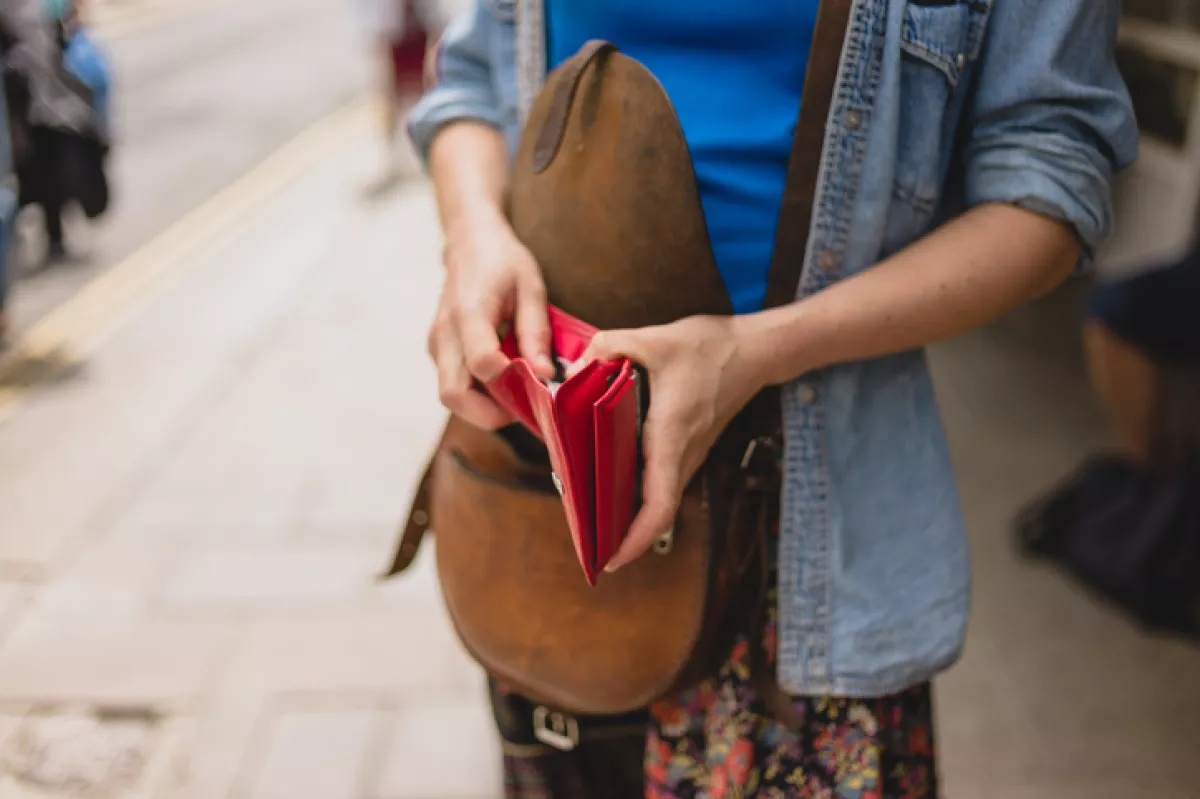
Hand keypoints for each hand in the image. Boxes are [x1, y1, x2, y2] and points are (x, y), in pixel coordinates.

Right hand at [427, 210, 554, 428]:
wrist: (469, 242)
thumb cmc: (503, 261)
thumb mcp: (531, 288)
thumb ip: (536, 333)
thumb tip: (545, 375)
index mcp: (469, 312)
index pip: (482, 363)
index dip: (512, 383)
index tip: (541, 383)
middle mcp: (445, 333)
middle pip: (454, 394)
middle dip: (490, 413)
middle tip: (526, 407)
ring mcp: (436, 344)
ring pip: (450, 396)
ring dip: (483, 408)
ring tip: (518, 395)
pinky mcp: (437, 351)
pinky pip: (453, 385)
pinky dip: (477, 395)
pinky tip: (504, 382)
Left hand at [583, 315, 768, 570]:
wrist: (753, 351)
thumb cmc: (710, 347)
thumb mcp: (652, 338)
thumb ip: (607, 348)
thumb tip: (575, 369)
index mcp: (671, 433)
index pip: (659, 502)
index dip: (636, 538)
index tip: (612, 559)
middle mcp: (683, 452)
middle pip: (655, 511)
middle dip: (622, 535)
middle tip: (586, 545)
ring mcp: (689, 454)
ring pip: (659, 499)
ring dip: (629, 517)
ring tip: (590, 521)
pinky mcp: (688, 447)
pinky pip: (661, 481)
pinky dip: (637, 494)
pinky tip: (608, 485)